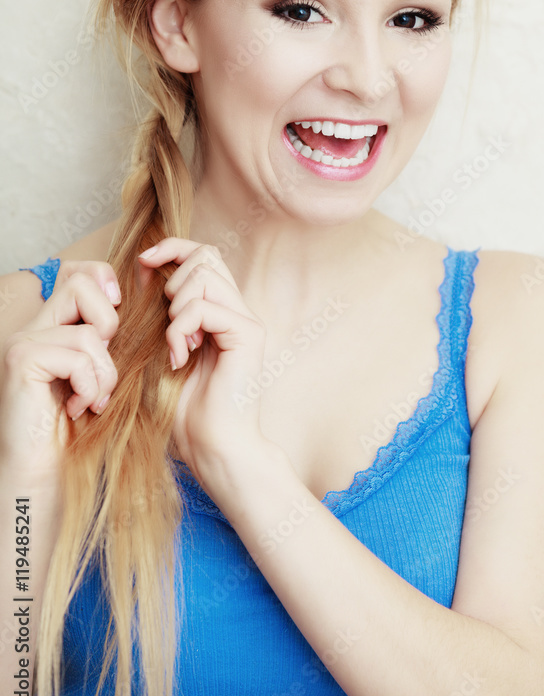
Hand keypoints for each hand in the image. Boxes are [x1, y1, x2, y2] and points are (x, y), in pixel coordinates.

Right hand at [0, 261, 119, 478]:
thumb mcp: (103, 375)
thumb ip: (111, 341)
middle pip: (82, 285)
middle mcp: (33, 328)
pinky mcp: (21, 361)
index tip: (118, 319)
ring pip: (89, 332)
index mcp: (52, 327)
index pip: (80, 273)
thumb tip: (138, 301)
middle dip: (109, 327)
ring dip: (104, 373)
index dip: (105, 283)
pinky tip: (78, 409)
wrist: (43, 474)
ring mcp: (23, 342)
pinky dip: (89, 386)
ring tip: (93, 400)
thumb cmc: (79, 429)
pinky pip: (78, 356)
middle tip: (102, 370)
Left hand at [137, 238, 269, 494]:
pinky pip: (205, 307)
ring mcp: (246, 322)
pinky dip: (181, 328)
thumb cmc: (185, 410)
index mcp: (221, 311)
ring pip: (205, 275)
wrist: (213, 448)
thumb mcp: (164, 349)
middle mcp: (238, 311)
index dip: (173, 248)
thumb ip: (163, 313)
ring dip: (176, 307)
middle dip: (174, 278)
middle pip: (207, 255)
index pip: (204, 254)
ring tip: (175, 344)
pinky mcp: (248, 336)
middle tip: (166, 322)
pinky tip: (179, 357)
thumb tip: (146, 271)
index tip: (143, 262)